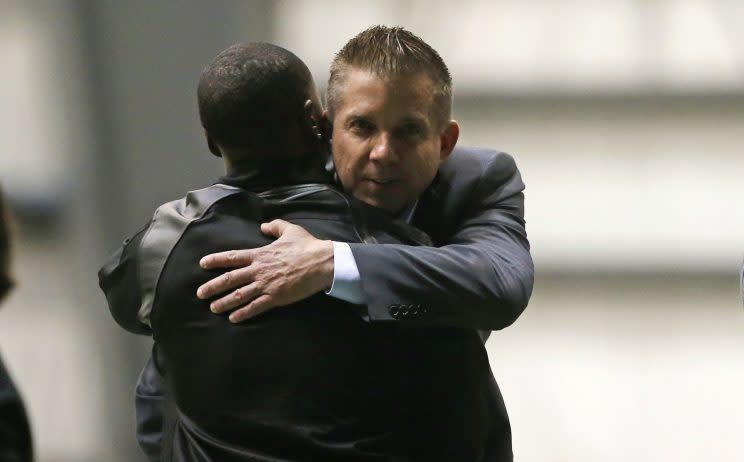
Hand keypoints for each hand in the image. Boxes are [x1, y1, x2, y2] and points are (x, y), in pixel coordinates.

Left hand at [196, 219, 333, 321]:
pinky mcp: (275, 298)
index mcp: (260, 254)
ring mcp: (266, 285)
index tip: (203, 263)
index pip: (232, 257)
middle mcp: (259, 270)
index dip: (216, 260)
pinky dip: (243, 313)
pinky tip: (233, 318)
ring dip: (224, 302)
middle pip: (230, 279)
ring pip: (239, 295)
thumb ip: (274, 226)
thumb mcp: (290, 230)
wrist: (321, 262)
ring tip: (213, 308)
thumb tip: (263, 225)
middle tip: (200, 293)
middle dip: (213, 286)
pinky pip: (255, 307)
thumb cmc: (307, 245)